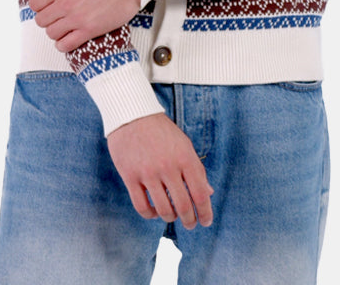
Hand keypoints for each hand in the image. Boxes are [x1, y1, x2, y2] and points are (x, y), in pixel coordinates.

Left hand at [26, 0, 140, 51]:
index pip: (34, 4)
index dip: (39, 3)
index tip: (47, 2)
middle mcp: (65, 4)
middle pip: (41, 20)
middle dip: (46, 16)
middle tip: (56, 12)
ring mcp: (77, 19)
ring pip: (51, 34)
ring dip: (55, 29)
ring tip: (63, 23)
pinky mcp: (90, 30)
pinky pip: (66, 45)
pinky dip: (64, 44)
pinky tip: (69, 35)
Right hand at [107, 114, 213, 229]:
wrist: (132, 115)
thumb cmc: (161, 131)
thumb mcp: (184, 145)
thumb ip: (196, 169)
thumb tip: (209, 193)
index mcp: (185, 157)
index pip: (201, 193)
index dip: (206, 212)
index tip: (206, 221)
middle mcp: (168, 166)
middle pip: (184, 206)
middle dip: (190, 220)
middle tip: (190, 224)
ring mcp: (148, 172)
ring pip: (164, 209)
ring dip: (171, 218)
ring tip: (173, 216)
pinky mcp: (130, 176)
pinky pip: (142, 207)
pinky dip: (150, 215)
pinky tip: (154, 212)